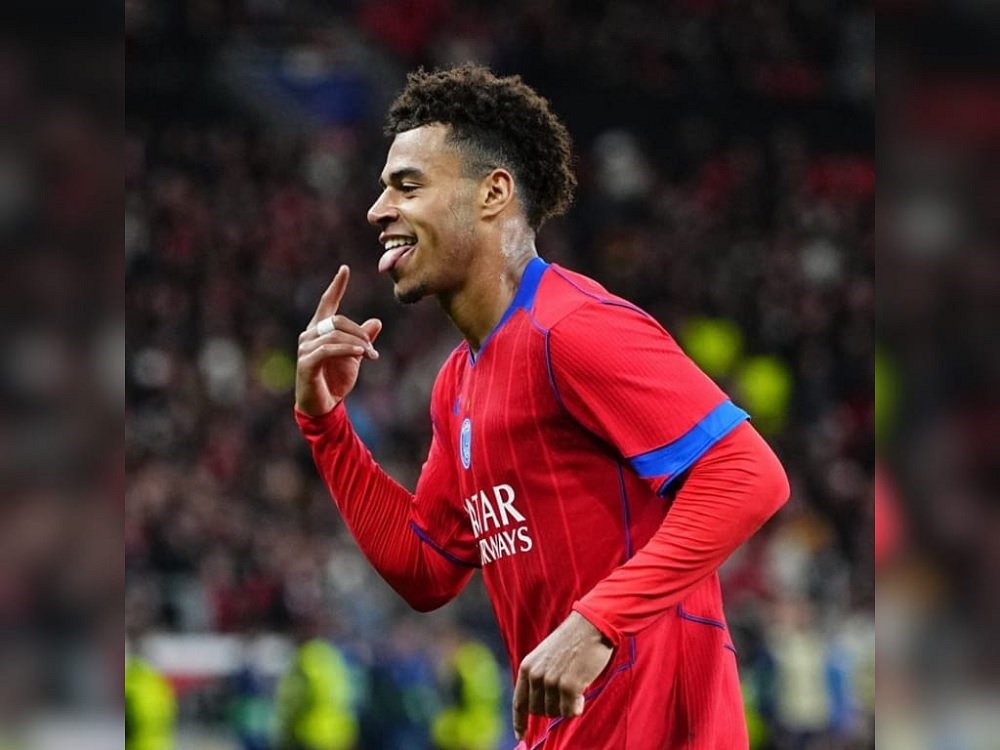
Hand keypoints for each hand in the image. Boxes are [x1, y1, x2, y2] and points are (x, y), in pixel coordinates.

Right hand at [295, 265, 381, 415]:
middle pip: (337, 320)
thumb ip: (363, 339)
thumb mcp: (355, 357)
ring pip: (335, 334)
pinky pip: (328, 349)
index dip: (336, 286)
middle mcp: (309, 335)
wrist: (324, 406)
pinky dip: (347, 349)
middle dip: (359, 332)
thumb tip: (377, 321)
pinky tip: (360, 354)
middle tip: (372, 349)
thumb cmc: (336, 380)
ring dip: (357, 343)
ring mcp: (305, 348)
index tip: (344, 269)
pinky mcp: (306, 362)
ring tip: (369, 355)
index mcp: (320, 330)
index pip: (327, 303)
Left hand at [511, 611, 613, 740]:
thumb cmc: (572, 640)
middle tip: (566, 693)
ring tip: (576, 685)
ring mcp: (551, 681)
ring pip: (556, 712)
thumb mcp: (545, 656)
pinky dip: (578, 706)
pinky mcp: (568, 686)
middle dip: (553, 707)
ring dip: (567, 705)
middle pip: (539, 711)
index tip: (521, 737)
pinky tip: (583, 690)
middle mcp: (535, 676)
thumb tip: (539, 705)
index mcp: (527, 667)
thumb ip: (539, 677)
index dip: (520, 722)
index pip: (519, 703)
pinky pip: (570, 711)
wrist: (590, 625)